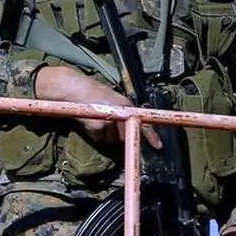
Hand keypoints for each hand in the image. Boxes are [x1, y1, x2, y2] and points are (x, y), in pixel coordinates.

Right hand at [33, 65, 162, 148]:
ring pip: (111, 140)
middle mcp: (121, 112)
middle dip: (117, 135)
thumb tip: (128, 130)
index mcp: (126, 105)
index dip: (151, 135)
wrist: (77, 88)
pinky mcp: (99, 126)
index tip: (159, 146)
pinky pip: (99, 139)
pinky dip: (94, 135)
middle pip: (124, 136)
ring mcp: (110, 120)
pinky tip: (89, 123)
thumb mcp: (113, 101)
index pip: (142, 122)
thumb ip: (122, 113)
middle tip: (106, 124)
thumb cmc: (94, 95)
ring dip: (104, 135)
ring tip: (96, 120)